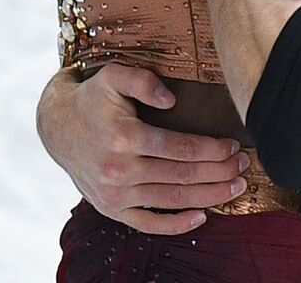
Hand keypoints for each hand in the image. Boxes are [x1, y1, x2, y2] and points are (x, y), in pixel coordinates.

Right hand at [35, 64, 249, 233]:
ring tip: (234, 187)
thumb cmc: (92, 98)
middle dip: (218, 172)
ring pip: (172, 200)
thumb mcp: (113, 76)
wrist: (57, 127)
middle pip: (181, 176)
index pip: (180, 148)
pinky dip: (176, 224)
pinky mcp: (110, 209)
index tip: (233, 145)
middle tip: (243, 166)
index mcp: (124, 137)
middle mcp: (119, 170)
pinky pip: (148, 224)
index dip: (212, 149)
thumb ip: (142, 80)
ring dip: (208, 196)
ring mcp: (114, 194)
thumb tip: (171, 98)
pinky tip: (202, 216)